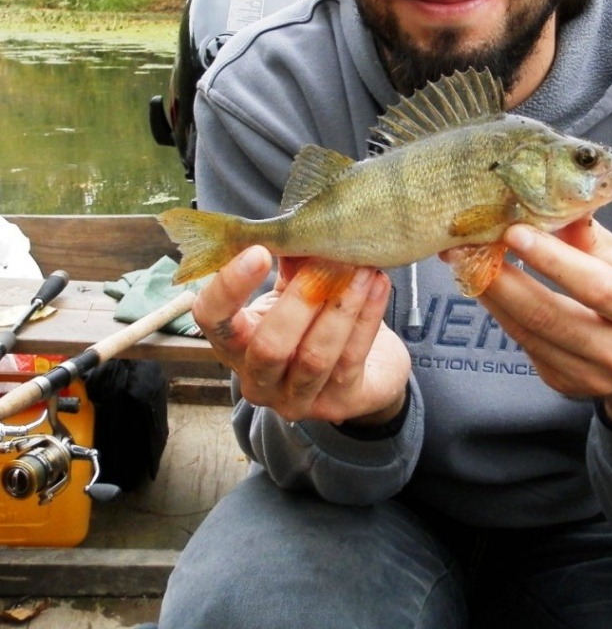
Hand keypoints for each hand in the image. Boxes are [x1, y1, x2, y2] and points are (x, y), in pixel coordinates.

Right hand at [191, 246, 410, 426]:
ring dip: (341, 305)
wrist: (366, 369)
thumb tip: (295, 227)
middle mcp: (257, 379)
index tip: (260, 250)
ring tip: (361, 267)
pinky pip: (351, 358)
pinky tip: (377, 283)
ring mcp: (295, 399)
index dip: (229, 286)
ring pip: (315, 356)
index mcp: (235, 343)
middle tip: (330, 259)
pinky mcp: (338, 404)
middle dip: (302, 299)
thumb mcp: (294, 292)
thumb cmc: (317, 323)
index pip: (212, 319)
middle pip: (268, 346)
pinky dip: (367, 315)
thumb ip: (289, 265)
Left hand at [479, 218, 611, 429]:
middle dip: (503, 280)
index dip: (552, 260)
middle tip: (469, 248)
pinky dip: (501, 312)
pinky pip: (525, 344)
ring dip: (492, 296)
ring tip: (465, 263)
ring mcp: (591, 376)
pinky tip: (486, 287)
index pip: (595, 287)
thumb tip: (549, 202)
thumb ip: (590, 238)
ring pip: (529, 333)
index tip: (514, 232)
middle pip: (550, 316)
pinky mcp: (564, 384)